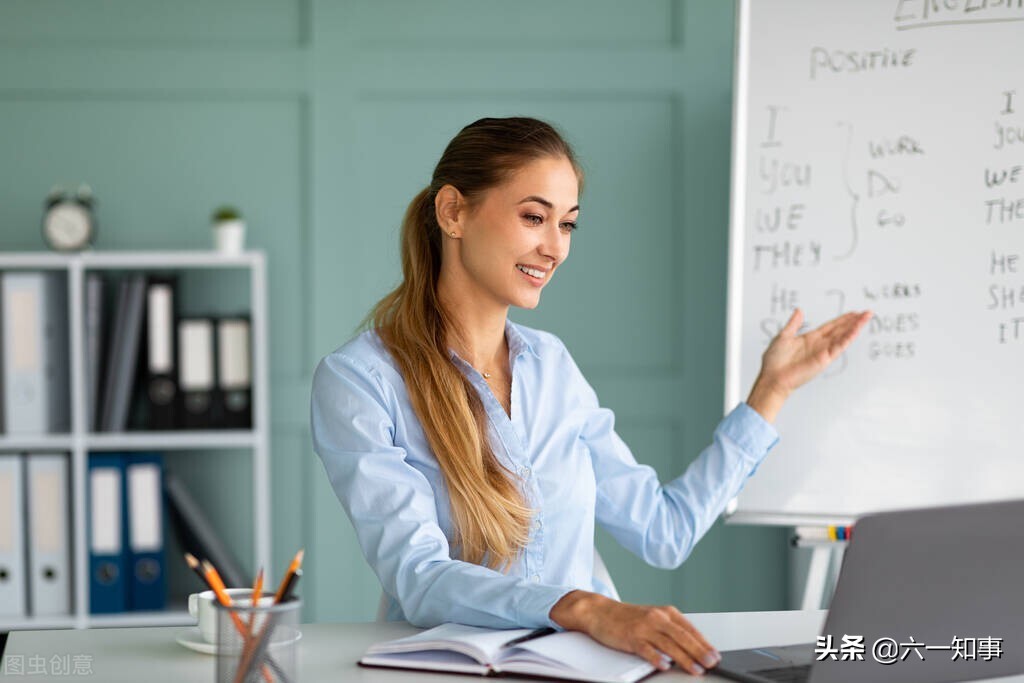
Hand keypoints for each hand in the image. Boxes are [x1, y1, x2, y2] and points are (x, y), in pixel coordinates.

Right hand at [550, 591, 719, 675]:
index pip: (690, 629)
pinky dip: (656, 657)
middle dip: (700, 651)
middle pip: (682, 636)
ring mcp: (643, 627)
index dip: (704, 643)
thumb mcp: (653, 618)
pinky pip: (646, 648)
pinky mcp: (630, 637)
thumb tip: (692, 648)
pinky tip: (664, 665)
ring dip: (684, 658)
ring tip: (695, 669)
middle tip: (712, 662)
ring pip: (668, 644)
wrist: (600, 611)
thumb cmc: (627, 617)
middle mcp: (657, 617)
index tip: (715, 655)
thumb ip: (670, 630)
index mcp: (665, 612)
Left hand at [747, 308, 871, 421]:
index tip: (853, 313)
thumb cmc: (774, 361)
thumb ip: (794, 324)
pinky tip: (856, 330)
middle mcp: (819, 345)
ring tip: (866, 317)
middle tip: (867, 312)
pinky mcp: (824, 359)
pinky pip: (838, 347)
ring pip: (843, 337)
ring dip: (855, 327)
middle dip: (854, 321)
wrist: (772, 377)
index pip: (830, 326)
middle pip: (840, 330)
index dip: (842, 319)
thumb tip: (799, 310)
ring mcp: (823, 352)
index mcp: (810, 338)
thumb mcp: (783, 336)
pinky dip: (848, 338)